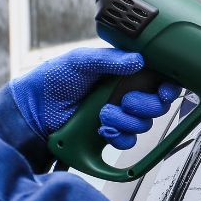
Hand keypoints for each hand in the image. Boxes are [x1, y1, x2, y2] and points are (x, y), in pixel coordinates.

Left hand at [8, 47, 180, 148]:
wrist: (34, 109)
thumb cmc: (53, 79)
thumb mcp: (81, 60)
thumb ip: (109, 59)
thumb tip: (138, 60)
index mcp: (123, 73)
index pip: (157, 81)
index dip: (166, 88)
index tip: (163, 91)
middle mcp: (125, 94)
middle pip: (156, 106)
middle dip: (144, 106)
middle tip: (125, 101)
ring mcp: (119, 115)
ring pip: (143, 125)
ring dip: (125, 121)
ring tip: (103, 114)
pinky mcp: (111, 133)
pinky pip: (128, 141)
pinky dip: (118, 136)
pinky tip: (103, 129)